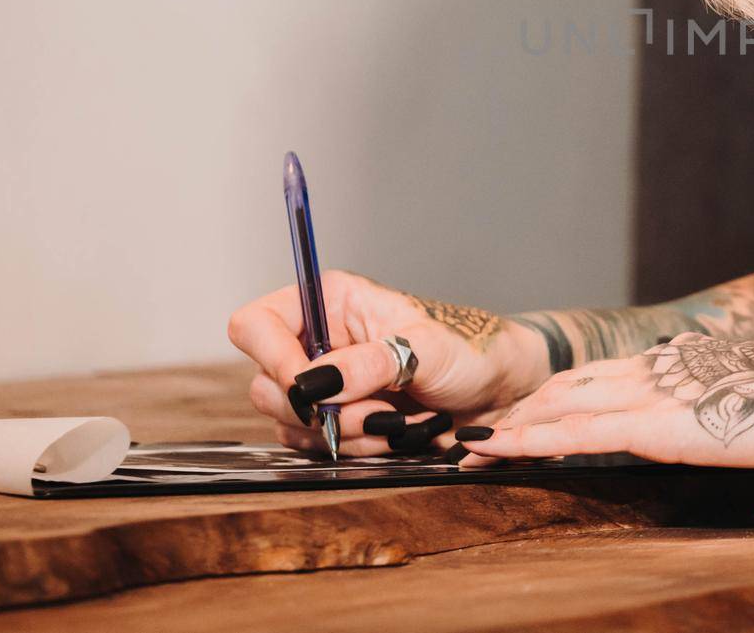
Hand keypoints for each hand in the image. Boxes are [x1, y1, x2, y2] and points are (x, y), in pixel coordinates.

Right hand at [227, 270, 547, 455]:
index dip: (271, 359)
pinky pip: (317, 448)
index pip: (255, 325)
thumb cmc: (469, 350)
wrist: (498, 391)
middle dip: (323, 412)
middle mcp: (317, 341)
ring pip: (291, 425)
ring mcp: (323, 385)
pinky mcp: (334, 422)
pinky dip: (357, 450)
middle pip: (267, 386)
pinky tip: (397, 438)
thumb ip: (369, 363)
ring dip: (346, 435)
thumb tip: (310, 383)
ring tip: (401, 424)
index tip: (311, 389)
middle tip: (380, 413)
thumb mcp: (426, 349)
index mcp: (329, 301)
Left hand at [451, 333, 753, 467]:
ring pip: (561, 404)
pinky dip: (532, 439)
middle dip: (521, 409)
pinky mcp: (656, 424)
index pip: (599, 377)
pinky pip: (579, 432)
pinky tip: (500, 449)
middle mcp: (656, 369)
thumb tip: (701, 419)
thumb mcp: (748, 399)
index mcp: (678, 365)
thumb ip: (712, 404)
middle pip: (569, 385)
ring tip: (471, 445)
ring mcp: (653, 392)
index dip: (554, 396)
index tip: (520, 416)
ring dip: (514, 425)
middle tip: (477, 434)